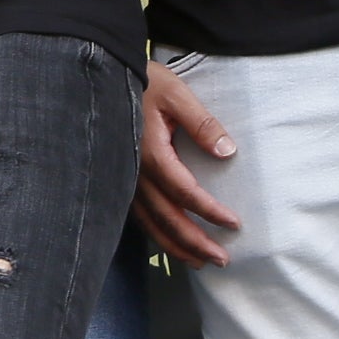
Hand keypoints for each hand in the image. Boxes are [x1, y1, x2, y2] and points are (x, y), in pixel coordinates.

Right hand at [136, 58, 240, 266]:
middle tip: (222, 259)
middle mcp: (134, 173)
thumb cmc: (143, 82)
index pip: (185, 193)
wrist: (104, 76)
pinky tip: (170, 243)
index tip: (234, 224)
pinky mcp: (120, 180)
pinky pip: (139, 216)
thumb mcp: (177, 94)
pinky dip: (156, 234)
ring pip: (150, 223)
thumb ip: (202, 123)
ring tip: (199, 263)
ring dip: (176, 246)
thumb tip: (227, 151)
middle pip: (167, 218)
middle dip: (195, 242)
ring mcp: (124, 180)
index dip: (210, 212)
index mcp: (151, 153)